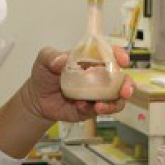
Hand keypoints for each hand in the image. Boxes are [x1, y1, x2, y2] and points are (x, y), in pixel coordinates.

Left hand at [20, 46, 134, 122]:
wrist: (37, 99)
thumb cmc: (44, 75)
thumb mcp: (44, 60)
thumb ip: (50, 56)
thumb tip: (62, 59)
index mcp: (89, 60)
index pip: (109, 54)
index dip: (119, 55)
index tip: (123, 60)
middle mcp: (98, 76)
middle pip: (121, 79)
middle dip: (128, 84)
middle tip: (125, 91)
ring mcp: (98, 93)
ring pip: (117, 98)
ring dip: (114, 102)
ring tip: (100, 105)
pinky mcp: (92, 108)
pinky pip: (102, 110)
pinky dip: (96, 109)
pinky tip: (83, 107)